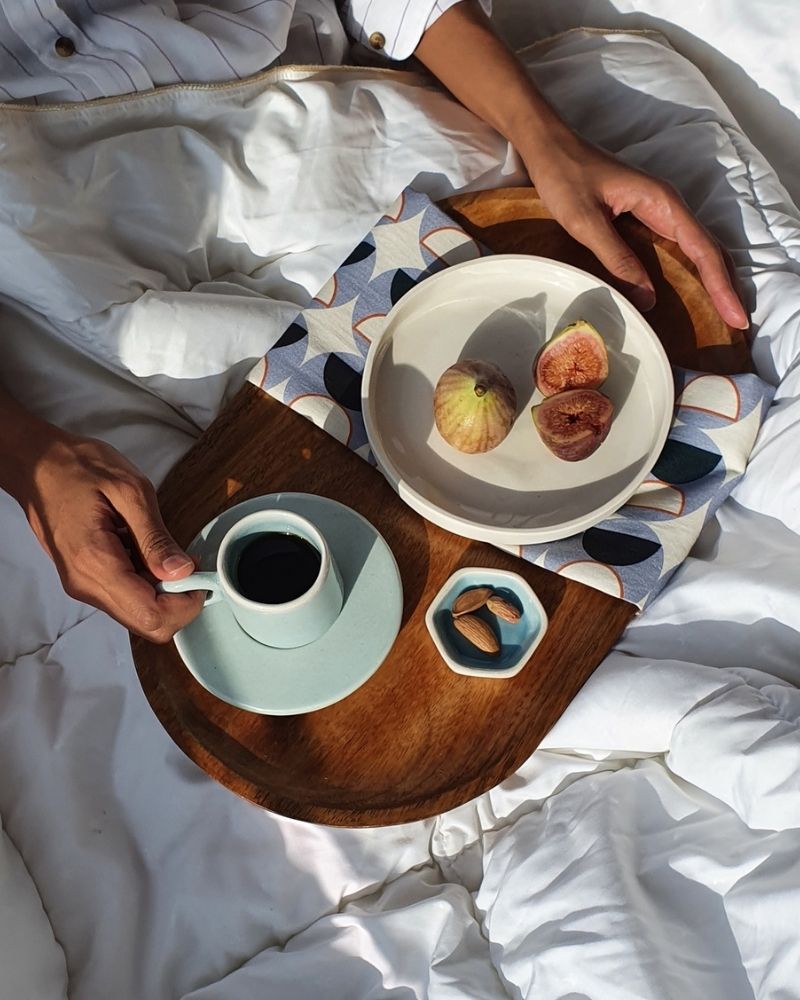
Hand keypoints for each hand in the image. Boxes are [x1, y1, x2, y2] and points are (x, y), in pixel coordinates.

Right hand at [9, 424, 204, 641]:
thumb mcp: (129, 491)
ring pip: (137, 613)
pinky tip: (147, 551)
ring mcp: (83, 584)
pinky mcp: (84, 579)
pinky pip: (125, 596)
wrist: (37, 464)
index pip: (151, 615)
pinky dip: (146, 582)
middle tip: (189, 564)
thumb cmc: (78, 468)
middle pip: (146, 624)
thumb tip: (181, 572)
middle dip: (178, 601)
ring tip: (167, 552)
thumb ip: (155, 537)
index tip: (199, 576)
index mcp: (96, 564)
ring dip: (163, 591)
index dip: (185, 604)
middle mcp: (86, 584)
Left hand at [520, 130, 748, 327]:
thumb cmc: (564, 177)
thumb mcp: (586, 223)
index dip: (721, 285)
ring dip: (712, 278)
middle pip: (708, 249)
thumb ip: (617, 258)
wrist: (549, 146)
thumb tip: (648, 299)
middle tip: (737, 321)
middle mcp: (667, 204)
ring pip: (696, 247)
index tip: (736, 315)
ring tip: (723, 311)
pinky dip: (692, 268)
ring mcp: (658, 209)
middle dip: (725, 285)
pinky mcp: (645, 215)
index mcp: (661, 202)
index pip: (702, 249)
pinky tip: (692, 289)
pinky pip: (678, 245)